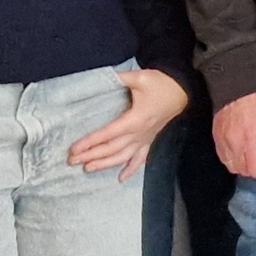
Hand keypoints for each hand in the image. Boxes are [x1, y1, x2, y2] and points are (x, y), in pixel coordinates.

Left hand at [72, 69, 190, 177]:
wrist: (182, 90)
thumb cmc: (161, 84)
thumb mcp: (140, 77)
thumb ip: (119, 78)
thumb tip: (101, 77)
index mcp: (135, 119)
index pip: (108, 134)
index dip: (90, 142)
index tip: (75, 149)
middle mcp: (139, 133)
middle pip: (112, 148)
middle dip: (92, 155)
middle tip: (72, 161)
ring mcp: (145, 139)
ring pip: (123, 157)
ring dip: (105, 164)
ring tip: (88, 169)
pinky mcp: (150, 140)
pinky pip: (140, 159)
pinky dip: (131, 170)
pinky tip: (121, 178)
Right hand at [212, 88, 255, 181]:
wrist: (238, 77)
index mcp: (254, 137)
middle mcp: (235, 142)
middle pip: (244, 171)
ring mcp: (223, 139)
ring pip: (232, 166)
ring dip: (245, 165)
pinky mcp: (216, 135)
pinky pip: (223, 156)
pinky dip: (233, 158)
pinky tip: (244, 147)